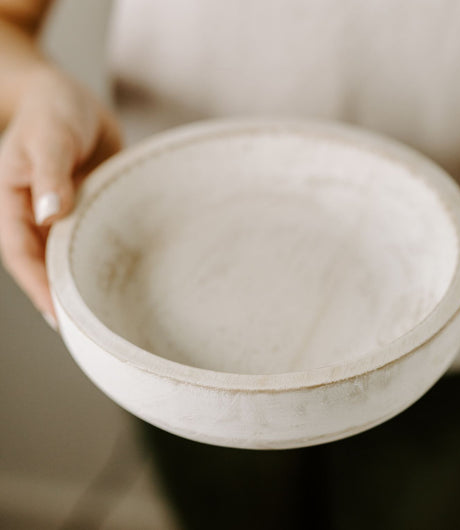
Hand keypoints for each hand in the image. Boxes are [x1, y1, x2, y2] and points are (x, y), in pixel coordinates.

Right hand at [0, 67, 120, 325]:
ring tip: (109, 312)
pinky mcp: (89, 208)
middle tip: (90, 330)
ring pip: (72, 256)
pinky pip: (95, 237)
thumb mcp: (49, 138)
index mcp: (16, 204)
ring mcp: (65, 214)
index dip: (39, 288)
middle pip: (48, 265)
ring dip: (86, 281)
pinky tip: (125, 274)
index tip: (61, 320)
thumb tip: (49, 216)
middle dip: (64, 296)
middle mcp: (39, 216)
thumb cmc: (52, 111)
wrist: (69, 98)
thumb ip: (49, 175)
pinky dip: (105, 256)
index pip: (23, 256)